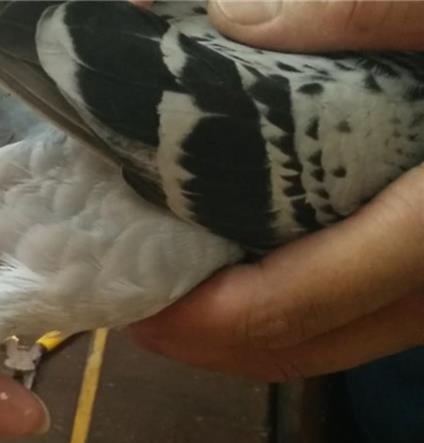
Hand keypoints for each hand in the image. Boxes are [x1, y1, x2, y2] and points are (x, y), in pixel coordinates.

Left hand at [128, 1, 423, 379]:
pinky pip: (367, 316)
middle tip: (138, 301)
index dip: (199, 323)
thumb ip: (368, 9)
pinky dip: (300, 305)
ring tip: (182, 282)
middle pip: (302, 349)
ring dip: (250, 327)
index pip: (291, 308)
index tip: (133, 307)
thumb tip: (232, 19)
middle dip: (208, 340)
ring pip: (336, 342)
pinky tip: (259, 258)